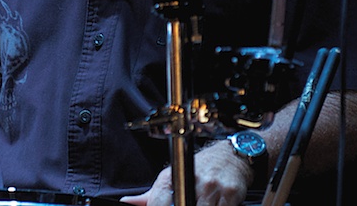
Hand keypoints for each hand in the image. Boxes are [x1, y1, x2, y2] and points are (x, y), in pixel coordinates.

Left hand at [120, 143, 252, 205]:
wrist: (229, 155)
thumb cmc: (197, 169)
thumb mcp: (170, 178)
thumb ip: (148, 197)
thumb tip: (126, 203)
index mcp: (172, 179)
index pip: (158, 203)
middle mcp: (192, 181)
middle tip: (184, 203)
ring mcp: (212, 188)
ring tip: (196, 202)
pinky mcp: (230, 195)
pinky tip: (212, 204)